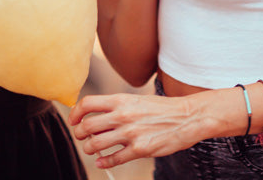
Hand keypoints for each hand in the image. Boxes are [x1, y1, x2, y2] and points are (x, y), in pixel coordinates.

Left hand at [69, 93, 202, 168]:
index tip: (74, 120)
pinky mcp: (140, 149)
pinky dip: (103, 162)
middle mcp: (123, 116)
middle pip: (86, 126)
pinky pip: (113, 159)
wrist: (187, 117)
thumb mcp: (136, 100)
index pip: (87, 104)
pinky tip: (103, 161)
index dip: (75, 113)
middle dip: (79, 134)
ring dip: (90, 149)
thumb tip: (95, 116)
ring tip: (93, 149)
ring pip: (96, 144)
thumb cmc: (162, 108)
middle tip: (83, 137)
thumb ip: (116, 107)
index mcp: (121, 100)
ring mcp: (131, 133)